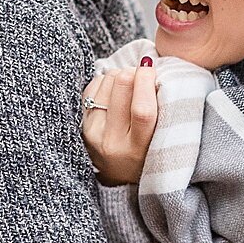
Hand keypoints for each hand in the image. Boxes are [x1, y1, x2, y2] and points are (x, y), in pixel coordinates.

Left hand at [83, 60, 159, 185]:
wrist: (118, 174)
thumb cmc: (148, 153)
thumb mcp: (161, 140)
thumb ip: (161, 110)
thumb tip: (150, 68)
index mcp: (138, 148)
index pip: (142, 110)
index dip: (147, 81)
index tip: (152, 68)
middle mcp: (111, 141)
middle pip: (121, 86)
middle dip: (134, 71)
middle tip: (142, 75)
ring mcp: (93, 132)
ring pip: (107, 80)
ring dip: (121, 74)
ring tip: (130, 86)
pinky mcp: (82, 122)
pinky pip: (94, 84)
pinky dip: (107, 80)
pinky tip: (116, 92)